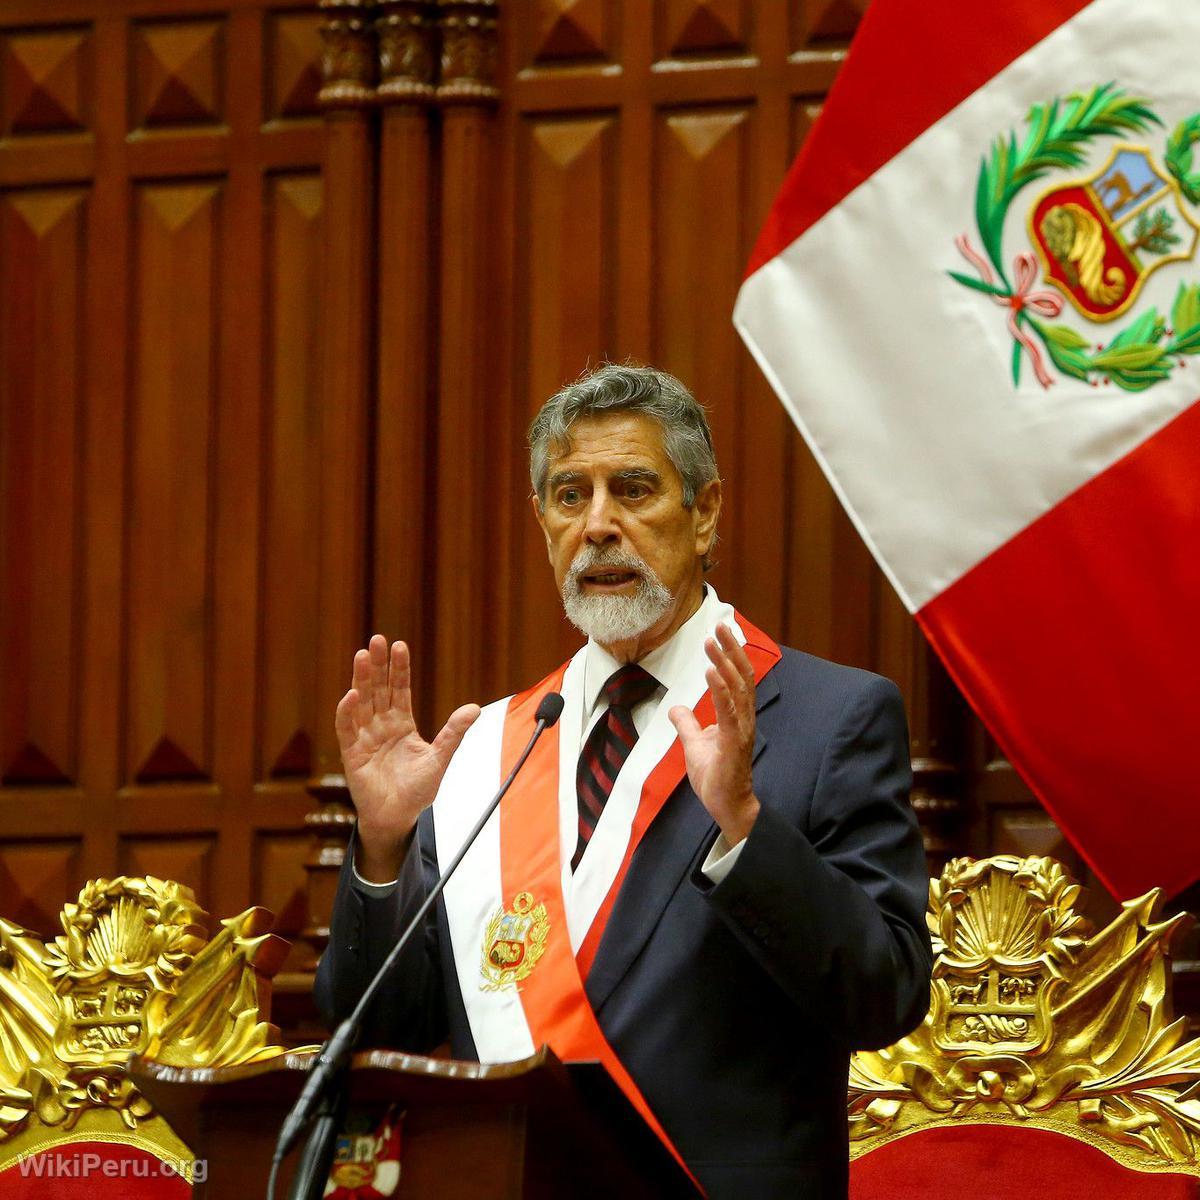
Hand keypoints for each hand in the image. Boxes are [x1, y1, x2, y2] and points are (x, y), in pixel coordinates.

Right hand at [335, 635, 479, 881]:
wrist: (398, 817)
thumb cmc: (417, 790)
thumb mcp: (440, 758)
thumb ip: (454, 733)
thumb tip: (475, 708)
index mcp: (402, 724)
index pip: (399, 690)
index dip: (398, 669)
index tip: (399, 646)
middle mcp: (381, 726)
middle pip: (378, 690)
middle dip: (378, 666)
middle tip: (377, 640)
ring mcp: (365, 738)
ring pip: (362, 703)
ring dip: (361, 680)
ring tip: (362, 656)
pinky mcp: (352, 754)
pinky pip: (347, 729)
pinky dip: (347, 712)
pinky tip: (352, 694)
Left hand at [668, 624, 759, 844]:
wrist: (725, 805)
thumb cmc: (716, 777)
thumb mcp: (694, 744)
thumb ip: (687, 724)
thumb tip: (676, 708)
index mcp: (737, 716)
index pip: (737, 678)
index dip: (730, 655)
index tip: (718, 634)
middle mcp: (744, 718)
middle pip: (742, 676)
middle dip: (730, 650)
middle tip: (720, 626)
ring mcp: (741, 730)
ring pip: (737, 688)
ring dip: (724, 662)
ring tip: (712, 643)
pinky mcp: (734, 743)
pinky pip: (728, 711)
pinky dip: (720, 689)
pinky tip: (711, 672)